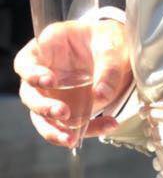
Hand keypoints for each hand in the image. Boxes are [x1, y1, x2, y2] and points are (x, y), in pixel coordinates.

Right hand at [14, 19, 132, 146]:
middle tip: (63, 113)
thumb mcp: (113, 44)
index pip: (26, 62)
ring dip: (56, 129)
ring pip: (43, 116)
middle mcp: (45, 71)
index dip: (32, 73)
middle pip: (31, 94)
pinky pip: (68, 124)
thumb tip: (101, 95)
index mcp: (49, 46)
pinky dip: (85, 130)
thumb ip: (109, 67)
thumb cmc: (108, 39)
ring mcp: (53, 92)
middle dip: (44, 107)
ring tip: (72, 139)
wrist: (120, 49)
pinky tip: (105, 126)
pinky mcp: (66, 107)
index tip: (49, 80)